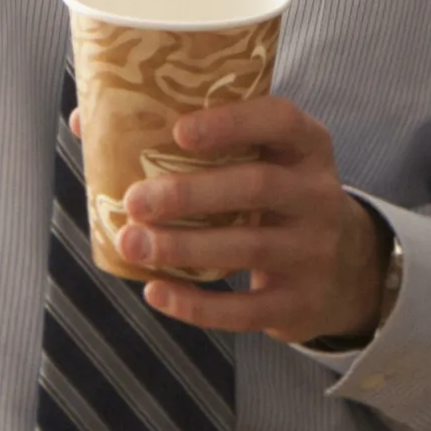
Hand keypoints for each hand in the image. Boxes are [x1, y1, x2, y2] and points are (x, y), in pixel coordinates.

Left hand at [110, 97, 388, 343]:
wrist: (343, 269)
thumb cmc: (273, 196)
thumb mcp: (262, 158)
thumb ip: (193, 136)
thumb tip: (86, 121)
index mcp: (307, 146)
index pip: (279, 121)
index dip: (232, 123)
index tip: (179, 130)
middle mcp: (318, 194)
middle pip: (257, 186)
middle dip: (190, 193)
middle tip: (134, 199)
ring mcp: (313, 251)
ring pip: (247, 248)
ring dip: (182, 247)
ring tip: (131, 243)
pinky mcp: (299, 303)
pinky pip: (246, 309)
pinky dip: (197, 304)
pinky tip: (156, 292)